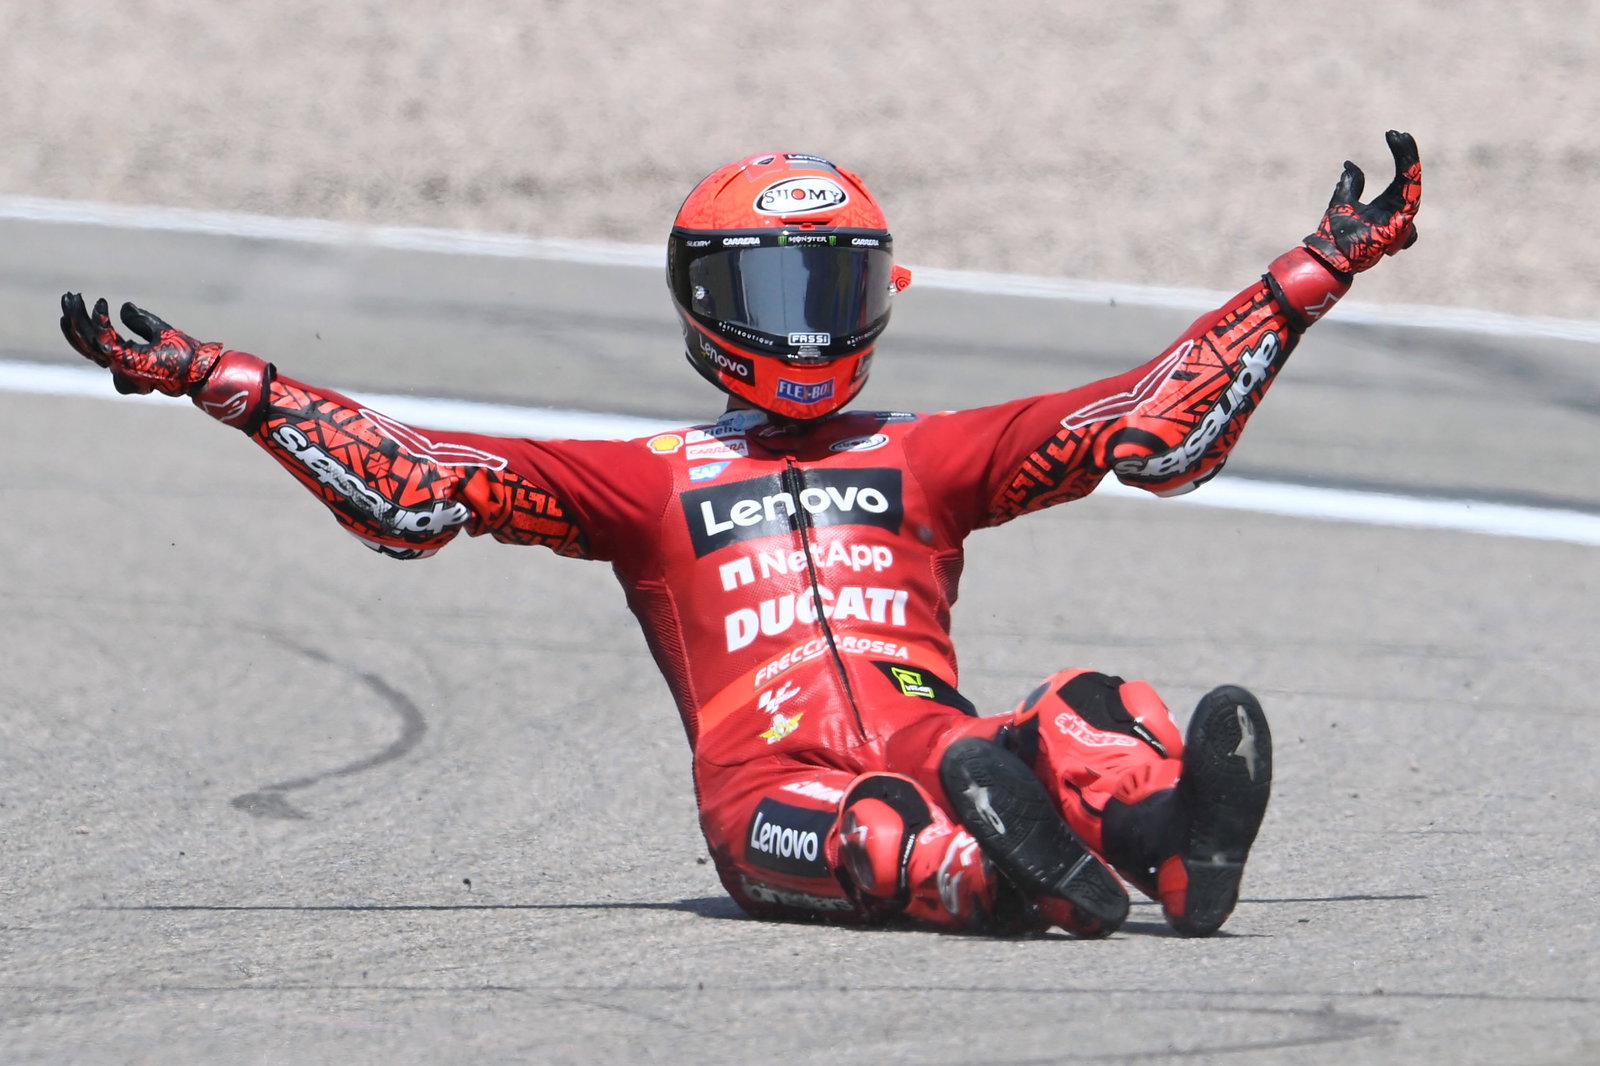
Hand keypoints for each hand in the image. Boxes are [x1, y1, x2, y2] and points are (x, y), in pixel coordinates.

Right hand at [59, 293, 223, 396]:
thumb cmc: (184, 353)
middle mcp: (120, 363)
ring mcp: (123, 365)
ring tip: (74, 299)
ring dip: (79, 319)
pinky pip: (107, 341)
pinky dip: (101, 323)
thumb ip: (139, 321)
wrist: (202, 368)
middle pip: (85, 344)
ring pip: (90, 343)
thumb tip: (124, 307)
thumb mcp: (158, 330)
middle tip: (66, 298)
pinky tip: (101, 304)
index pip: (93, 343)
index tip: (75, 301)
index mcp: (124, 357)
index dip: (81, 324)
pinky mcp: (130, 362)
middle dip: (73, 320)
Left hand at [1302, 130, 1420, 275]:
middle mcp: (1398, 210)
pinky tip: (1404, 162)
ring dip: (1408, 160)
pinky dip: (1409, 180)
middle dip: (1407, 152)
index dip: (1400, 153)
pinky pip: (1411, 199)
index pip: (1402, 174)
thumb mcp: (1343, 202)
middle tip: (1399, 133)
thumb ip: (1351, 185)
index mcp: (1388, 204)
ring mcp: (1401, 219)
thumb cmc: (1336, 236)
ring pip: (1413, 184)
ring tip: (1401, 140)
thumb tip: (1349, 164)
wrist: (1330, 256)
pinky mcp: (1400, 225)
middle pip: (1411, 176)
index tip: (1392, 134)